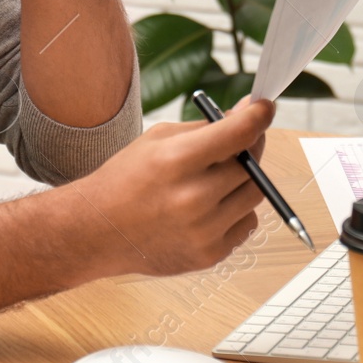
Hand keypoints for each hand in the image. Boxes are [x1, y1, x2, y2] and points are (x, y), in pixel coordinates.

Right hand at [73, 98, 275, 277]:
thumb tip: (249, 112)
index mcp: (176, 161)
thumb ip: (208, 127)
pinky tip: (210, 207)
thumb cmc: (127, 179)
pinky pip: (246, 223)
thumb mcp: (158, 139)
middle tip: (240, 143)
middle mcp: (192, 198)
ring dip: (243, 181)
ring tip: (216, 179)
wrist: (97, 232)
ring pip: (254, 195)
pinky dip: (236, 211)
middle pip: (251, 165)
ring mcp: (203, 231)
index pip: (238, 134)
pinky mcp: (209, 255)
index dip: (258, 116)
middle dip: (250, 148)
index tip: (265, 107)